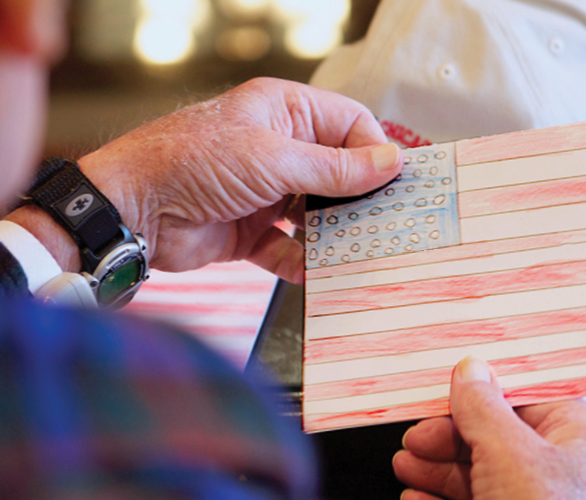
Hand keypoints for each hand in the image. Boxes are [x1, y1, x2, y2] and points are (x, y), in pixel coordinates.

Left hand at [8, 77, 401, 282]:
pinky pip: (288, 247)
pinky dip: (300, 261)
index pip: (348, 124)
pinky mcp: (251, 230)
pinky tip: (310, 271)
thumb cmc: (192, 163)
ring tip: (351, 250)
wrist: (132, 211)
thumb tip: (388, 162)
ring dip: (331, 234)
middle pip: (337, 173)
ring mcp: (266, 192)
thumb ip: (333, 168)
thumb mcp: (272, 159)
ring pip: (316, 214)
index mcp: (284, 112)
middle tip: (382, 221)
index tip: (394, 180)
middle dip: (357, 199)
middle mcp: (278, 150)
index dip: (373, 150)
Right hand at [392, 356, 585, 499]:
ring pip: (477, 473)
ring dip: (434, 470)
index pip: (523, 397)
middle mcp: (560, 469)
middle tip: (416, 439)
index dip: (480, 390)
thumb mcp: (509, 452)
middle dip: (445, 439)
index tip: (445, 387)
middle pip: (492, 436)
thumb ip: (483, 407)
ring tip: (406, 466)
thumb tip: (470, 371)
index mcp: (578, 437)